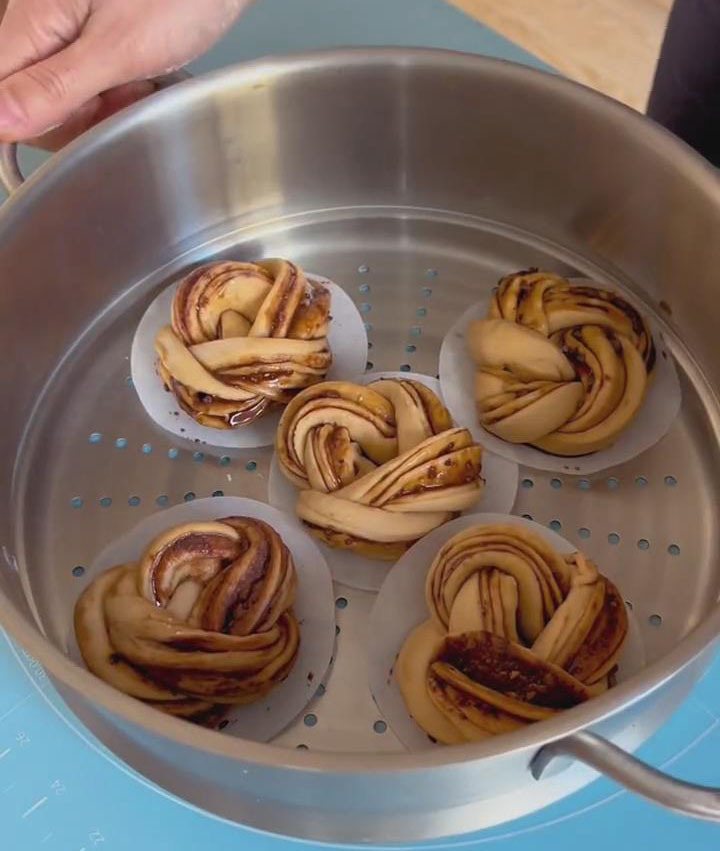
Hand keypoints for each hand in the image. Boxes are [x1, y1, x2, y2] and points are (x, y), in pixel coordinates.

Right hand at [0, 0, 250, 147]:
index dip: (40, 124)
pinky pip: (86, 77)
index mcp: (30, 16)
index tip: (85, 120)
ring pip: (61, 93)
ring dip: (105, 103)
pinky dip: (117, 86)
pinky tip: (142, 77)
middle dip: (81, 114)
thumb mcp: (120, 48)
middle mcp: (34, 15)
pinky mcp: (86, 28)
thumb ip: (56, 87)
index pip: (0, 95)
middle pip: (28, 98)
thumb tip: (0, 122)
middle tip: (127, 95)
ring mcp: (60, 22)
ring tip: (142, 82)